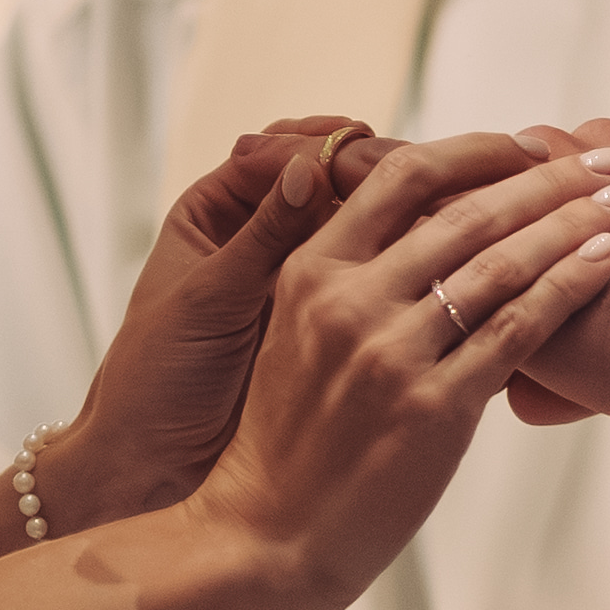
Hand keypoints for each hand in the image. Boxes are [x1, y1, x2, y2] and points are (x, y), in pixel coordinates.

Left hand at [42, 116, 411, 528]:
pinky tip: (447, 267)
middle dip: (387, 174)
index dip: (335, 148)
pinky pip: (379, 274)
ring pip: (367, 222)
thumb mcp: (208, 303)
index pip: (288, 152)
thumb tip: (310, 169)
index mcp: (219, 208)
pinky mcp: (330, 316)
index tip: (377, 155)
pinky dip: (411, 267)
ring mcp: (302, 273)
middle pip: (338, 177)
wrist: (156, 462)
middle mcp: (265, 229)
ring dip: (410, 216)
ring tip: (453, 214)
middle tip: (432, 180)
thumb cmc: (157, 380)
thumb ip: (260, 239)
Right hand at [192, 135, 609, 608]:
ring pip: (498, 265)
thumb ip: (349, 273)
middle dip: (549, 179)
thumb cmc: (293, 435)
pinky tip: (599, 266)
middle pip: (466, 212)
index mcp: (313, 269)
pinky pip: (514, 331)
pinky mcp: (430, 407)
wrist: (270, 530)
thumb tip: (419, 220)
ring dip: (570, 225)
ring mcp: (390, 354)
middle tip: (603, 165)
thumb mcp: (297, 331)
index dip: (477, 150)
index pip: (403, 176)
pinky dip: (565, 289)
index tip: (531, 145)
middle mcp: (349, 301)